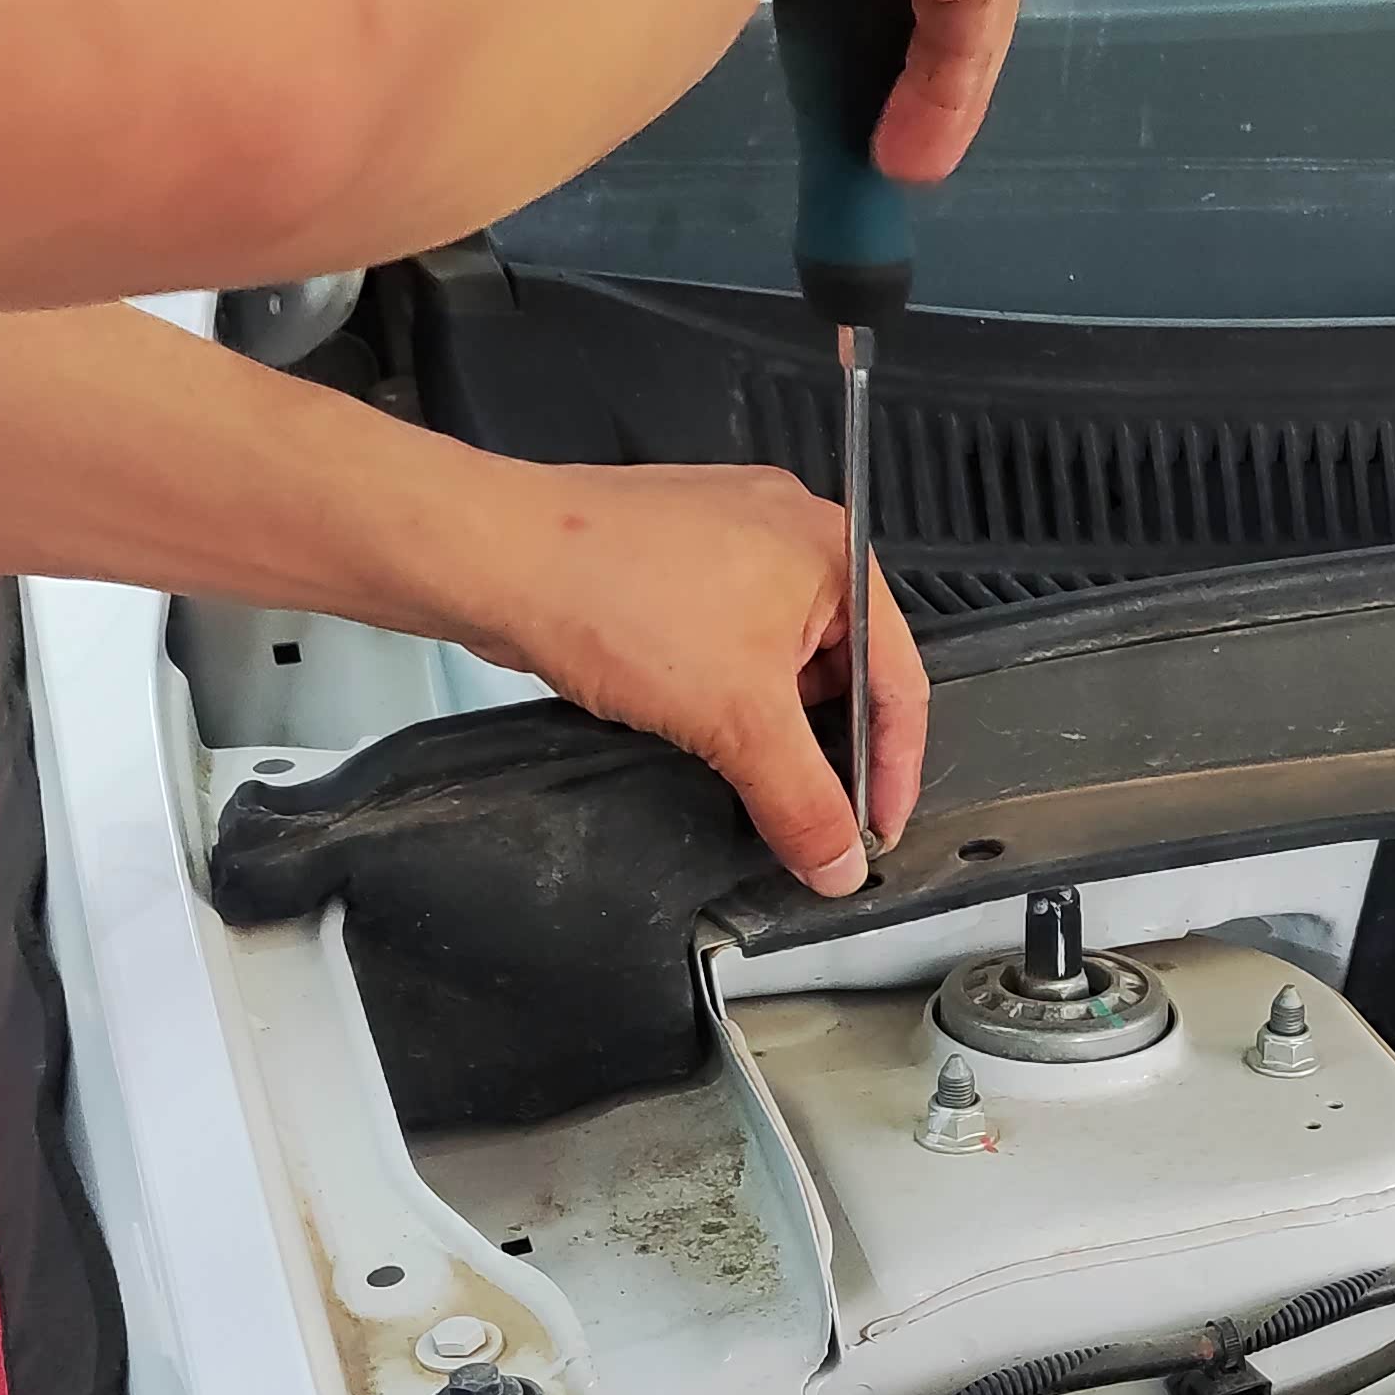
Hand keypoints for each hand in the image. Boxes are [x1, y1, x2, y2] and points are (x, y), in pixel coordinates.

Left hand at [456, 462, 926, 895]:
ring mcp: (731, 546)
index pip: (901, 679)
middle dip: (828, 749)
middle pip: (845, 671)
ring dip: (771, 725)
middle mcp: (791, 536)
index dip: (895, 769)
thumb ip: (801, 801)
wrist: (493, 558)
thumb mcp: (734, 719)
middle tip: (814, 815)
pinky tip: (700, 729)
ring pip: (784, 661)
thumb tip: (838, 859)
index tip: (877, 829)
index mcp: (834, 551)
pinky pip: (732, 645)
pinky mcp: (678, 566)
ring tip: (747, 771)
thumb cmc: (610, 590)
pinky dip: (727, 696)